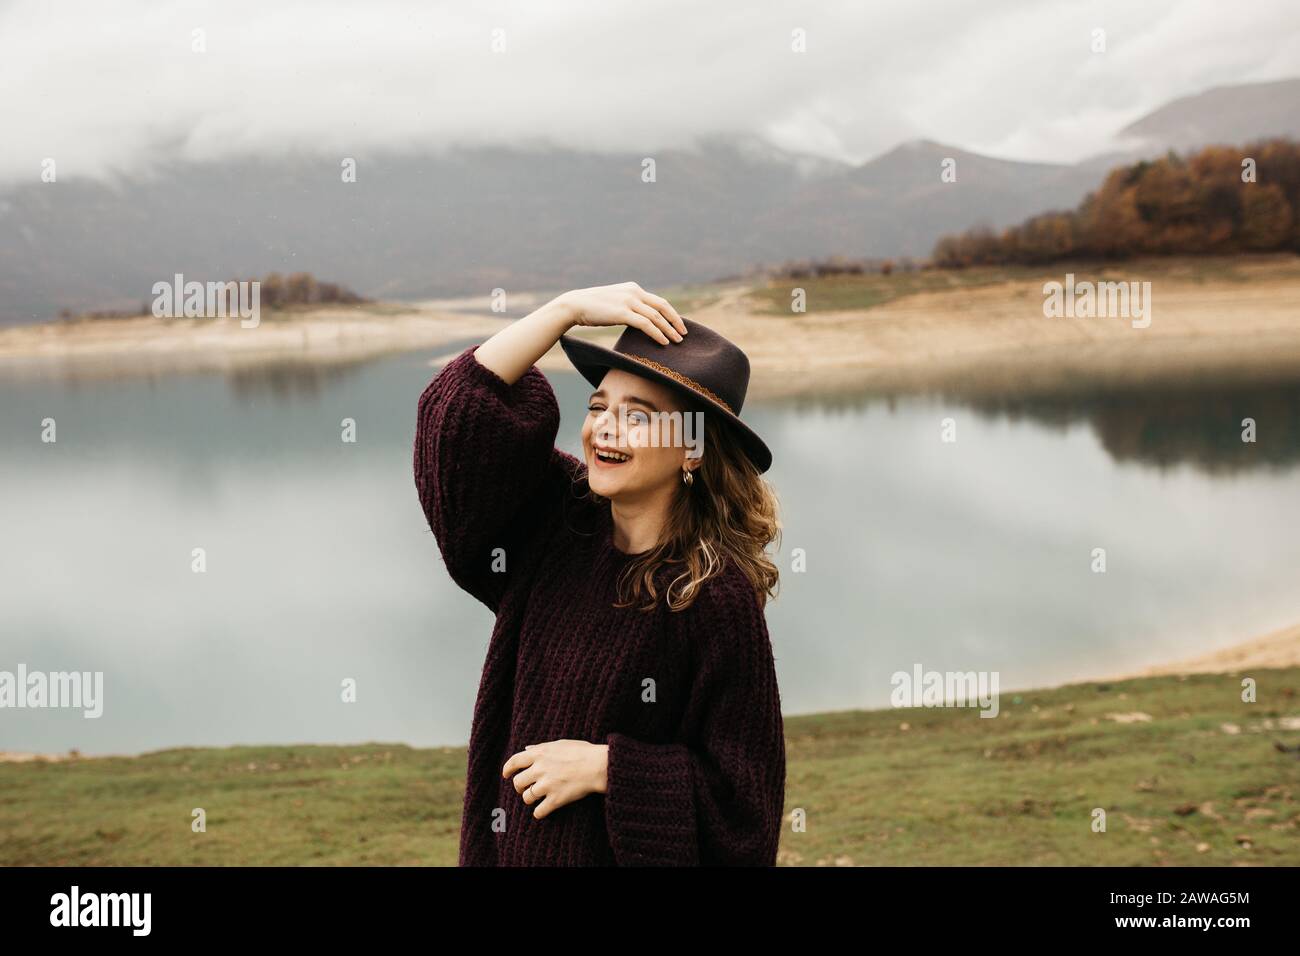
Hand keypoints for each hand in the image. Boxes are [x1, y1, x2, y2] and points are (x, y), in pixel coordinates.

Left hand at [503, 739, 608, 818]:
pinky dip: (539, 812)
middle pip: (518, 782)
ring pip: (527, 798)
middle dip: (520, 787)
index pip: (514, 762)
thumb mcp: (560, 743)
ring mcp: (547, 785)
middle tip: (526, 788)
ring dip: (530, 799)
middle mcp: (540, 769)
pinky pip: (539, 811)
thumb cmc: (582, 752)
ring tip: (537, 798)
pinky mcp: (556, 799)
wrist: (598, 766)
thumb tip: (526, 748)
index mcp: (540, 753)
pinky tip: (543, 810)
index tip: (505, 775)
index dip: (507, 769)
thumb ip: (541, 747)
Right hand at [554, 281, 686, 344]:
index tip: (679, 325)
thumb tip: (639, 319)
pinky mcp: (622, 312)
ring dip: (669, 329)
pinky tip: (663, 342)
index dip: (671, 314)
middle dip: (675, 321)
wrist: (575, 304)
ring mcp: (628, 301)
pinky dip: (656, 333)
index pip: (659, 301)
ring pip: (656, 316)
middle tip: (684, 334)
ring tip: (677, 341)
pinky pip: (645, 324)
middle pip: (662, 306)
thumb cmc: (593, 307)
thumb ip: (628, 306)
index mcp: (633, 288)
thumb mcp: (614, 301)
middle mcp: (634, 292)